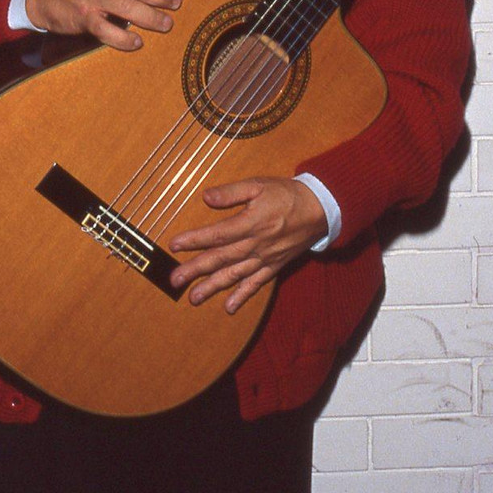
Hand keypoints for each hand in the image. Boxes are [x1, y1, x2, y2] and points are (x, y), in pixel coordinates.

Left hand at [168, 177, 326, 312]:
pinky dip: (242, 296)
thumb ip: (232, 192)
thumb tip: (206, 197)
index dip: (194, 240)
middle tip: (174, 280)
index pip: (217, 234)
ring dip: (213, 287)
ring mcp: (265, 258)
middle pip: (221, 259)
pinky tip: (229, 307)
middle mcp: (256, 244)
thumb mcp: (259, 184)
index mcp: (251, 223)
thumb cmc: (286, 194)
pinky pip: (256, 284)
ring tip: (193, 298)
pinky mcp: (274, 266)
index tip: (174, 246)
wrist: (319, 209)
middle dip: (196, 270)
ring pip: (235, 275)